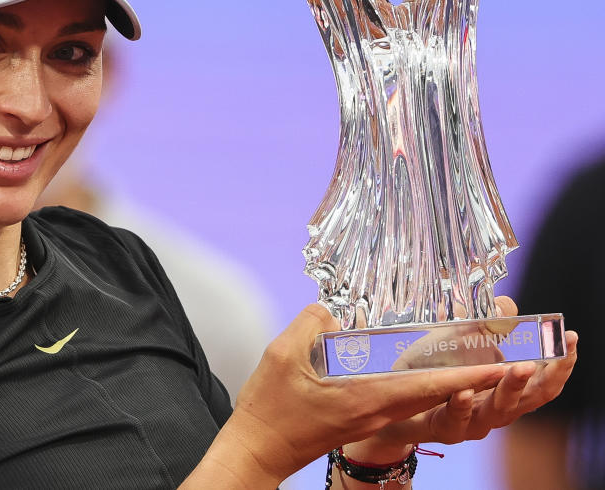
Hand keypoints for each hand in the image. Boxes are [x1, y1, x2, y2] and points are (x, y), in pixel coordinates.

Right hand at [219, 303, 510, 481]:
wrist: (258, 449)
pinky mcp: (360, 418)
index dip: (468, 375)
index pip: (429, 386)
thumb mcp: (282, 354)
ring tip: (473, 357)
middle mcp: (376, 411)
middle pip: (434, 392)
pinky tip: (421, 370)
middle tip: (502, 355)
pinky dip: (422, 384)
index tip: (501, 365)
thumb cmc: (269, 408)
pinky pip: (401, 399)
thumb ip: (312, 323)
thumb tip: (333, 310)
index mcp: (367, 398)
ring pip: (420, 396)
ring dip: (448, 379)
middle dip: (471, 376)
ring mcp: (369, 417)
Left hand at [348, 296, 577, 461]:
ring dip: (511, 388)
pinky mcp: (447, 428)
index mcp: (506, 386)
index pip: (543, 378)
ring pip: (500, 411)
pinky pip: (457, 419)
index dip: (561, 361)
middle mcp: (497, 407)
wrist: (397, 400)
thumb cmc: (437, 370)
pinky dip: (462, 405)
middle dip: (547, 376)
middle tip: (557, 357)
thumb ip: (486, 324)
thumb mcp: (461, 339)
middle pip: (532, 398)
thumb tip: (506, 306)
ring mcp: (474, 421)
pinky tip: (463, 390)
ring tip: (520, 368)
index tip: (571, 339)